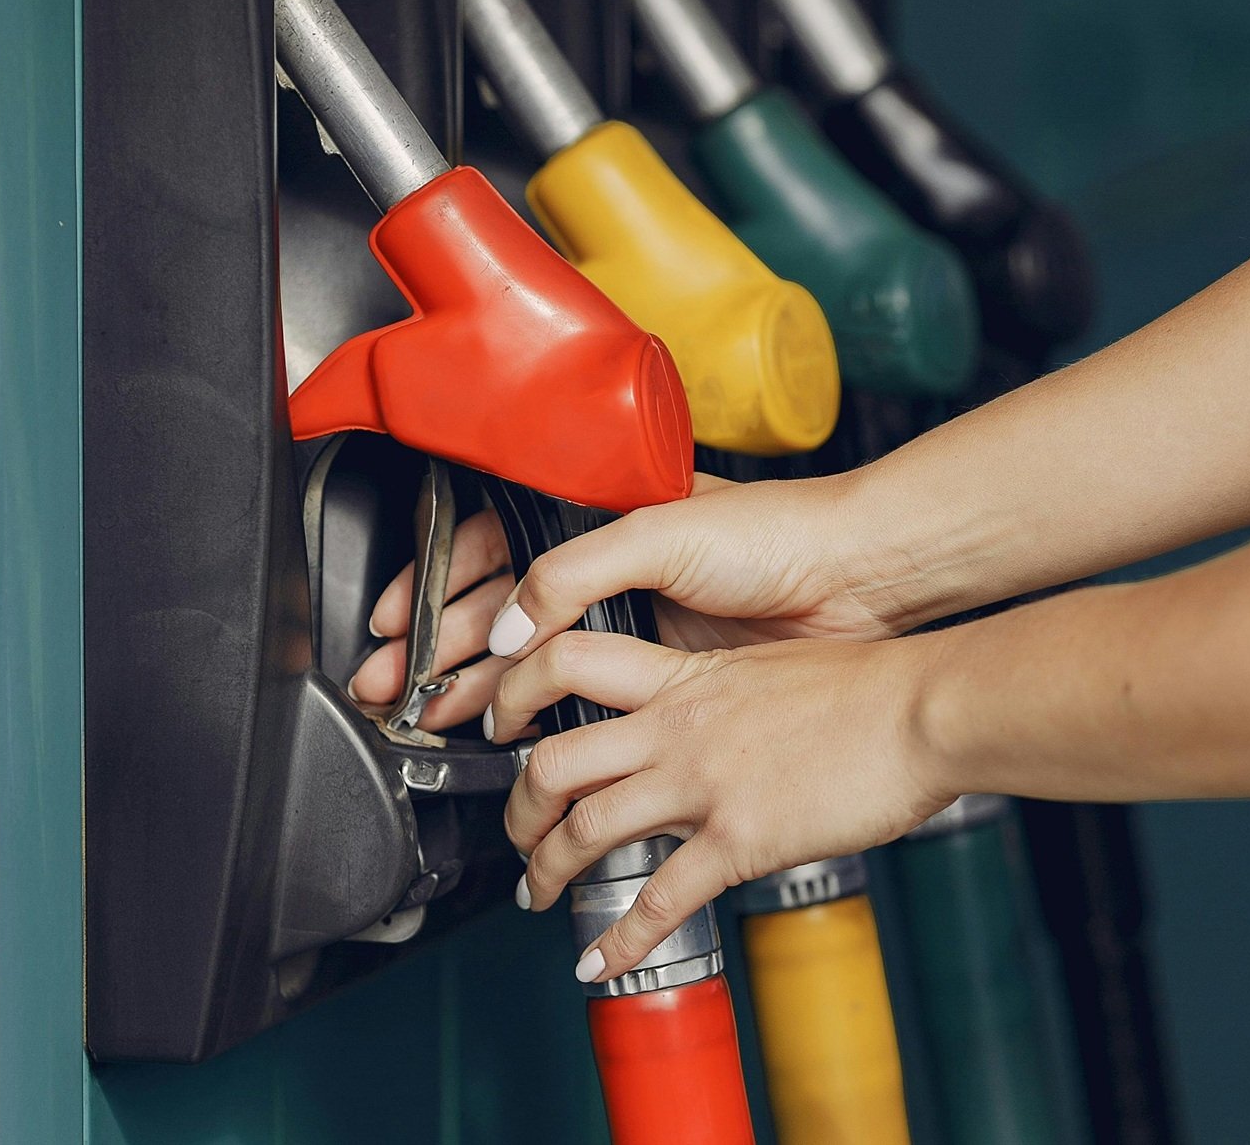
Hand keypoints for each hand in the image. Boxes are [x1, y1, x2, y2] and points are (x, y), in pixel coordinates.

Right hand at [352, 469, 894, 728]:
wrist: (855, 580)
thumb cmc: (774, 534)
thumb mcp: (660, 533)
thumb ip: (574, 575)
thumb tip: (512, 630)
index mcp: (600, 517)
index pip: (495, 546)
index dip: (440, 585)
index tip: (398, 622)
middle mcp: (611, 569)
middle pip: (504, 609)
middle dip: (442, 646)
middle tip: (394, 686)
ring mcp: (636, 622)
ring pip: (536, 658)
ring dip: (479, 685)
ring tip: (435, 718)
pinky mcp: (665, 673)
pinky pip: (583, 696)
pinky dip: (540, 715)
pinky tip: (511, 734)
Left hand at [487, 630, 947, 983]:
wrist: (920, 709)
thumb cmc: (866, 685)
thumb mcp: (771, 665)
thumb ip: (723, 690)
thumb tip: (709, 713)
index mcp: (684, 677)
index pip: (568, 662)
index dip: (518, 690)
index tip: (504, 722)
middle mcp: (677, 725)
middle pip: (554, 759)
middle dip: (519, 806)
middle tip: (518, 831)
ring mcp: (701, 782)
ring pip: (584, 827)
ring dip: (545, 871)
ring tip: (536, 894)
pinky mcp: (737, 838)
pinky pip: (657, 900)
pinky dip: (618, 941)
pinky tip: (599, 962)